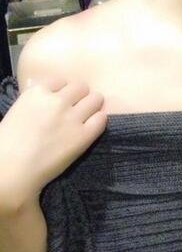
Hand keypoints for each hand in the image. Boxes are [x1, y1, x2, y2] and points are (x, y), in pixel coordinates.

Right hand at [0, 77, 106, 209]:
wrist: (10, 170)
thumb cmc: (6, 145)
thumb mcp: (19, 112)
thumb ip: (36, 104)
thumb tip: (48, 103)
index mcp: (37, 93)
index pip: (61, 81)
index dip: (62, 92)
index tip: (61, 101)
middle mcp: (57, 101)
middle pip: (81, 87)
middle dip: (80, 96)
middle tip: (77, 109)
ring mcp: (72, 117)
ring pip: (96, 99)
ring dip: (93, 106)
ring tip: (88, 117)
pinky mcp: (83, 136)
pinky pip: (102, 119)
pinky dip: (99, 121)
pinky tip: (92, 128)